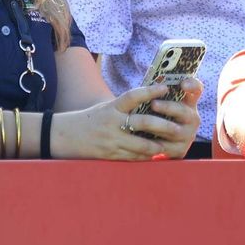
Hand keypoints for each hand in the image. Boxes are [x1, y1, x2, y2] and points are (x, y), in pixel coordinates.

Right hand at [54, 84, 185, 160]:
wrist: (67, 136)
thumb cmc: (91, 119)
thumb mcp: (106, 107)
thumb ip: (125, 107)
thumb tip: (150, 100)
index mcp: (111, 107)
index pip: (132, 96)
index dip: (149, 91)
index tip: (165, 87)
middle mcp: (112, 123)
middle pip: (142, 122)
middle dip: (162, 125)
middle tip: (177, 127)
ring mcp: (112, 140)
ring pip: (140, 144)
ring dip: (156, 146)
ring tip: (169, 145)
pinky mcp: (111, 155)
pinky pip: (132, 157)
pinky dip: (144, 156)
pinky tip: (154, 155)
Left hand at [144, 78, 203, 158]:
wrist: (153, 140)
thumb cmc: (154, 114)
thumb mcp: (159, 101)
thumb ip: (157, 92)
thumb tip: (149, 84)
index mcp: (188, 102)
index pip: (196, 89)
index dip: (192, 85)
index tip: (183, 84)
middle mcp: (192, 118)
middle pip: (184, 111)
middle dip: (168, 107)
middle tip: (153, 104)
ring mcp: (188, 135)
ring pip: (174, 131)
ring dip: (158, 126)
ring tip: (143, 122)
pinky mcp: (181, 150)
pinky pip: (167, 147)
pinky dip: (154, 142)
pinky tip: (141, 138)